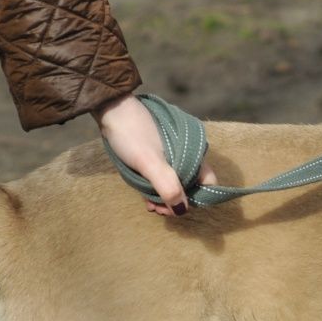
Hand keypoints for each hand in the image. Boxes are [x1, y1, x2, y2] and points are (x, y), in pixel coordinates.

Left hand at [92, 93, 216, 216]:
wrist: (112, 109)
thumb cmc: (132, 134)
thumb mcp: (149, 163)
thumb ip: (167, 187)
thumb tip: (182, 211)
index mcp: (193, 156)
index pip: (209, 185)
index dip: (197, 200)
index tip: (175, 207)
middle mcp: (187, 157)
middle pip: (192, 188)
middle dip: (177, 203)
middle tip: (158, 209)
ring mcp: (172, 157)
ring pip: (176, 185)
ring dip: (165, 199)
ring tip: (150, 205)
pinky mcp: (158, 157)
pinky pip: (163, 179)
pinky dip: (157, 191)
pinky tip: (146, 198)